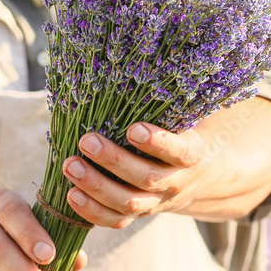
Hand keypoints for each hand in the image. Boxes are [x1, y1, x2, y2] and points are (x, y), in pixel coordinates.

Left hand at [60, 98, 270, 226]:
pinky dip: (92, 213)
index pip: (179, 151)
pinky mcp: (138, 215)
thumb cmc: (183, 132)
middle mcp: (175, 182)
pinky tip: (71, 195)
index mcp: (192, 154)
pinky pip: (116, 221)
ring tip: (69, 165)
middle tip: (85, 140)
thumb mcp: (185, 115)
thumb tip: (145, 49)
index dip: (158, 142)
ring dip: (96, 186)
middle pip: (145, 179)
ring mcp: (156, 202)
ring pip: (128, 204)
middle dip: (113, 160)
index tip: (134, 128)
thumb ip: (168, 96)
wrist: (200, 176)